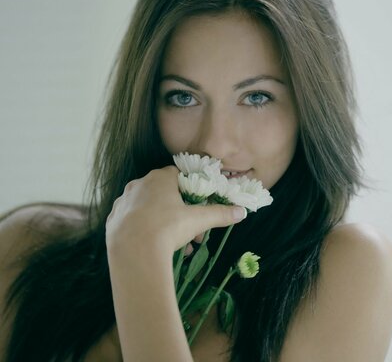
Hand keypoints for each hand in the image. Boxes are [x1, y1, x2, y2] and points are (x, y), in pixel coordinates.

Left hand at [105, 165, 246, 259]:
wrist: (133, 252)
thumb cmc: (167, 228)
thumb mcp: (199, 220)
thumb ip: (220, 214)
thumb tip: (241, 212)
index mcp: (159, 178)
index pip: (178, 175)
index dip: (191, 190)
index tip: (198, 206)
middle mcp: (139, 185)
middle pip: (164, 194)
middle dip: (181, 212)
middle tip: (193, 231)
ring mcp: (123, 202)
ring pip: (149, 210)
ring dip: (165, 224)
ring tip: (179, 246)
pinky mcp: (113, 220)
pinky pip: (134, 222)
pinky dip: (146, 231)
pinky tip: (156, 247)